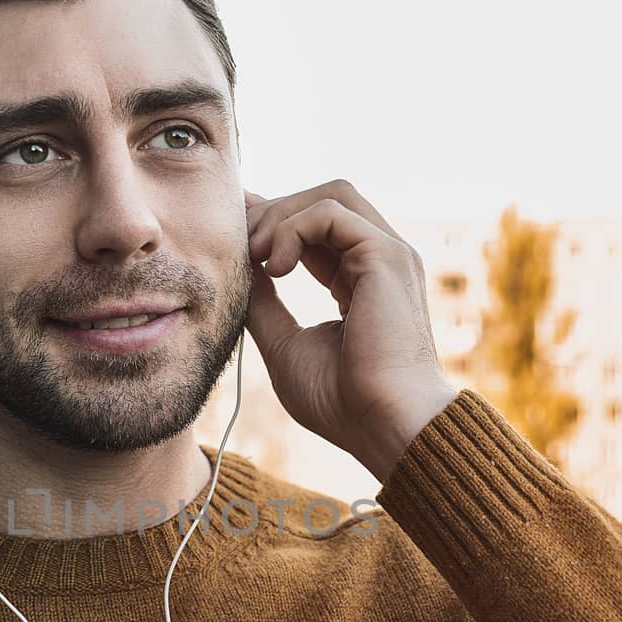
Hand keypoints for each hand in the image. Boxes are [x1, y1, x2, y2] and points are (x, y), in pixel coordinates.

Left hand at [244, 179, 459, 479]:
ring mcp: (388, 254)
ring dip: (283, 216)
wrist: (384, 426)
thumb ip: (264, 303)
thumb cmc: (342, 402)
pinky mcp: (386, 255)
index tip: (234, 227)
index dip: (274, 219)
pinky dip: (294, 229)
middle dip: (273, 213)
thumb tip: (239, 268)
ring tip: (257, 256)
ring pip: (331, 195)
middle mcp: (379, 260)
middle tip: (239, 247)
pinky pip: (331, 212)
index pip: (317, 227)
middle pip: (323, 200)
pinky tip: (276, 268)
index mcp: (360, 280)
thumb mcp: (285, 344)